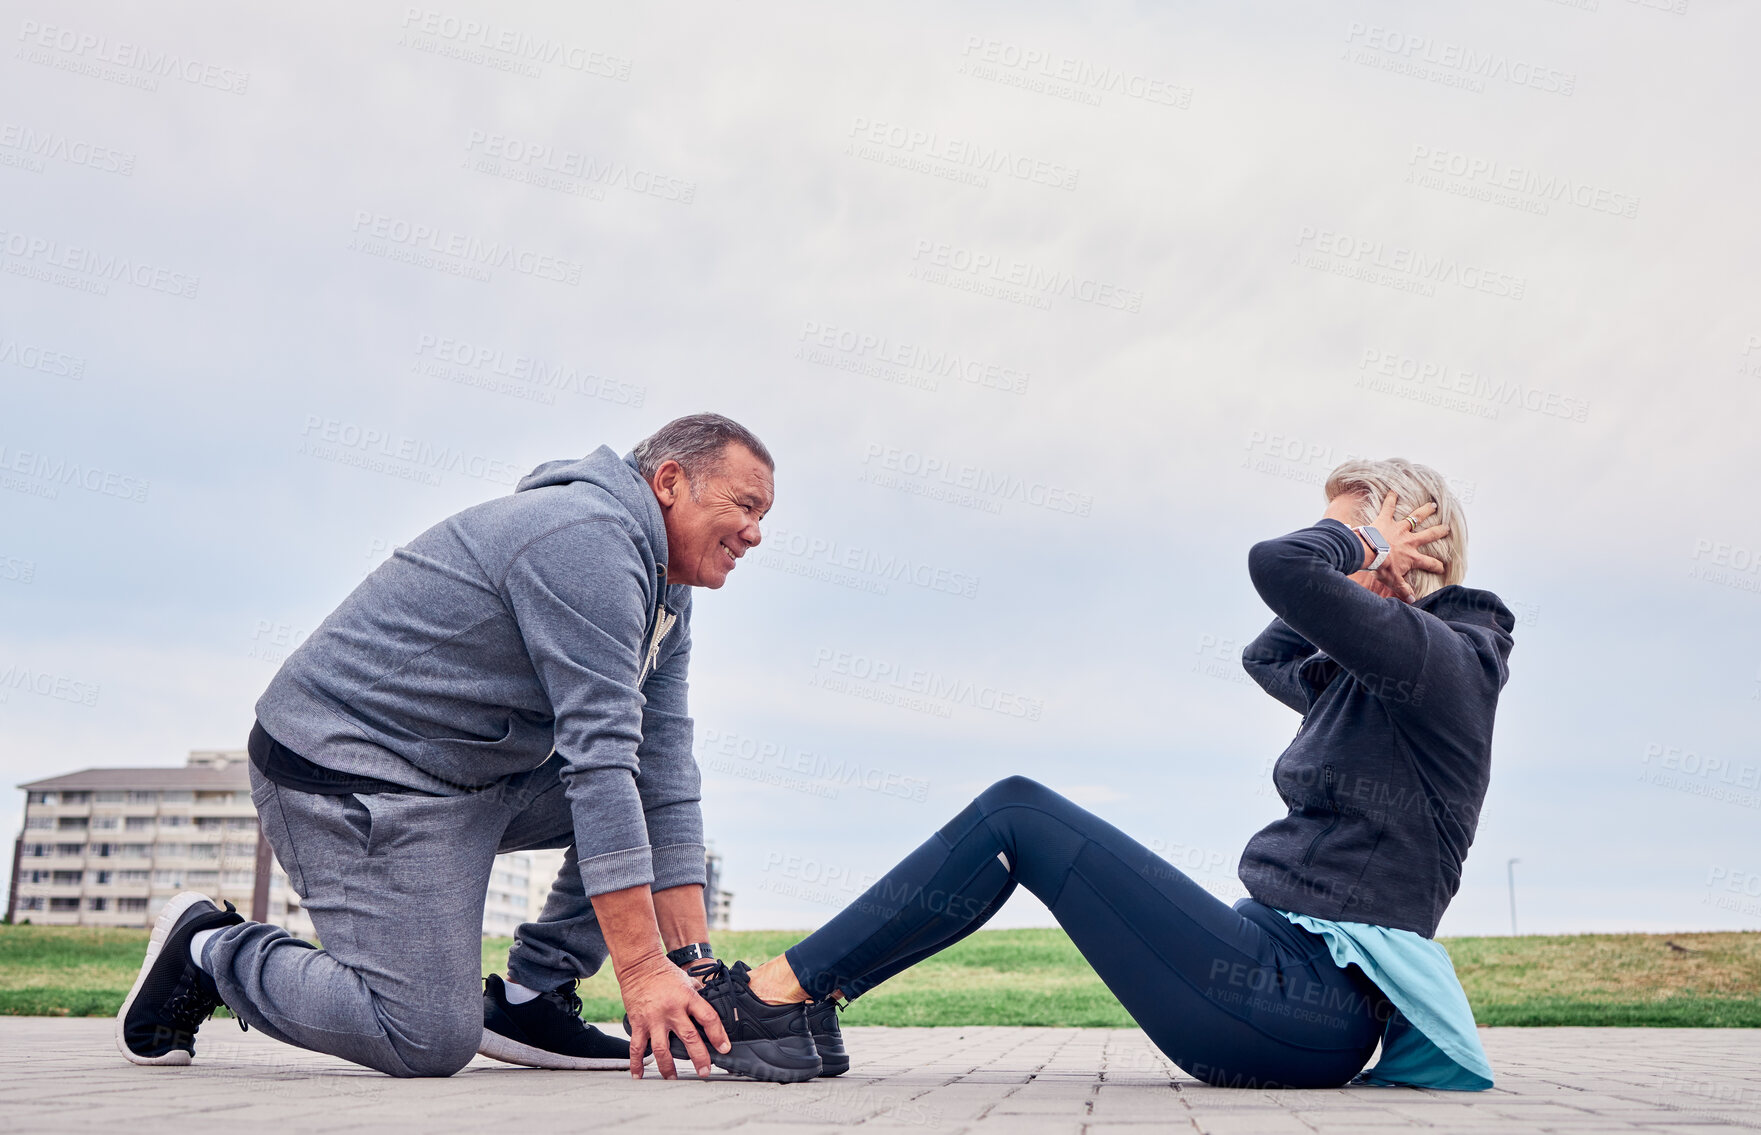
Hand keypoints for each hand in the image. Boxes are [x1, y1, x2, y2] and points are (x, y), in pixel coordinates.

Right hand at [619, 954, 729, 1079]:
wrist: (639, 965)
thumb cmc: (666, 973)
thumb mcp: (688, 981)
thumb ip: (699, 997)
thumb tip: (713, 1009)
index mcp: (688, 998)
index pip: (708, 1018)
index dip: (718, 1035)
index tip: (724, 1049)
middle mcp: (672, 1010)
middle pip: (689, 1038)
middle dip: (699, 1058)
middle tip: (704, 1071)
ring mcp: (653, 1018)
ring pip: (662, 1049)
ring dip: (668, 1067)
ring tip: (673, 1077)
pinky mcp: (638, 1023)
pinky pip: (637, 1047)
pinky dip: (637, 1063)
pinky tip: (639, 1075)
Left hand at [1361, 493, 1449, 602]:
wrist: (1368, 552)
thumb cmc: (1380, 567)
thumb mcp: (1392, 580)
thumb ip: (1402, 589)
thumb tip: (1412, 601)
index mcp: (1412, 556)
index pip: (1429, 563)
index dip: (1437, 566)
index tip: (1443, 567)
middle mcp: (1410, 540)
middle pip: (1429, 535)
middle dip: (1439, 531)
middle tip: (1446, 528)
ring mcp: (1399, 528)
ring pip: (1415, 518)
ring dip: (1424, 511)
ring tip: (1432, 505)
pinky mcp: (1386, 519)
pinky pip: (1389, 507)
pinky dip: (1391, 498)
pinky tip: (1393, 490)